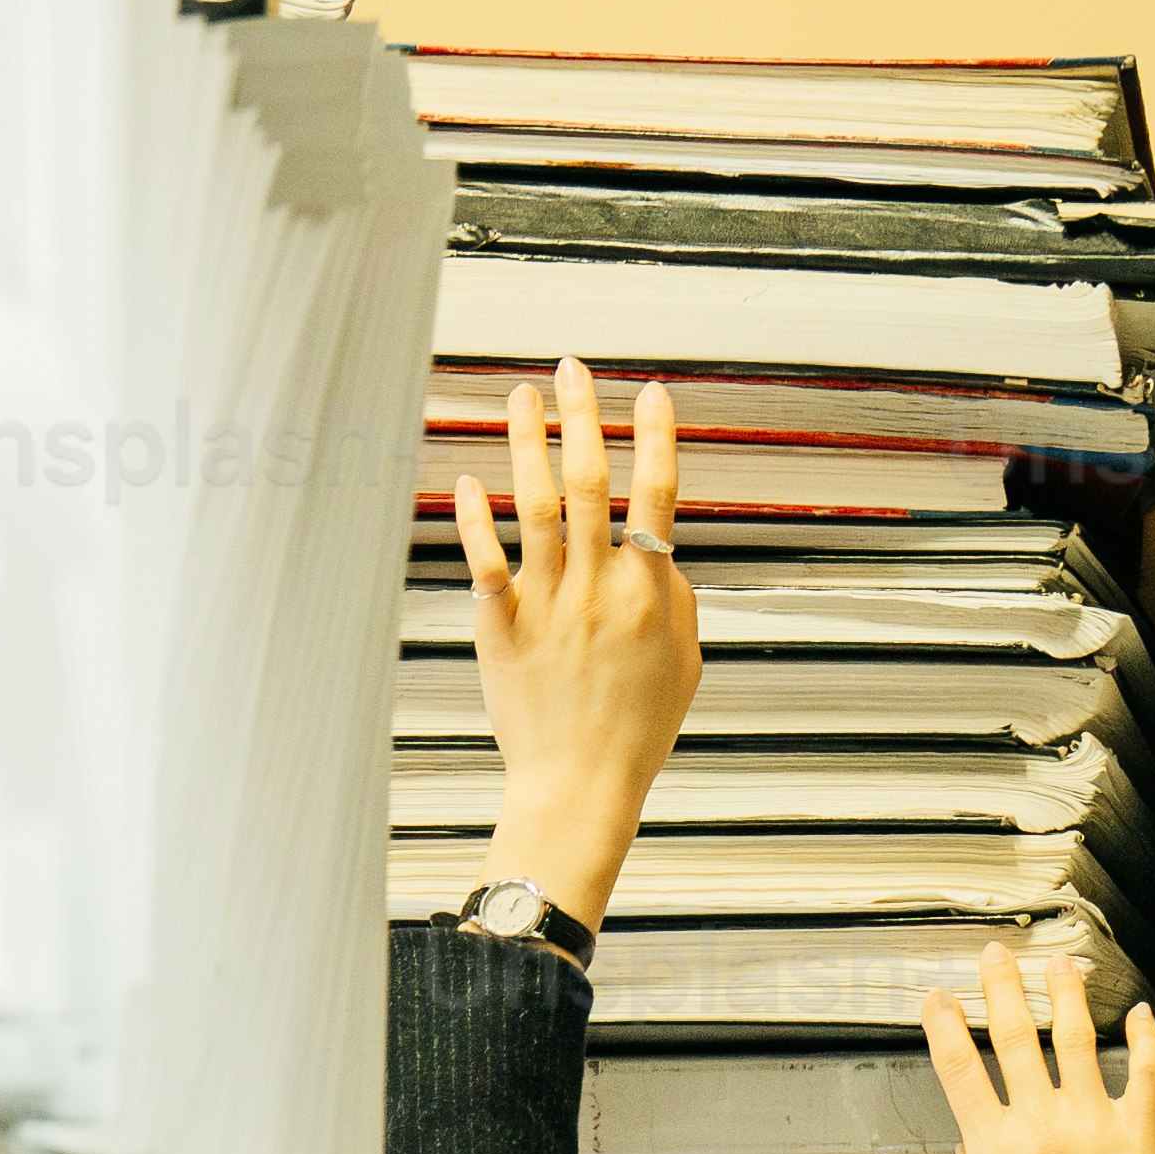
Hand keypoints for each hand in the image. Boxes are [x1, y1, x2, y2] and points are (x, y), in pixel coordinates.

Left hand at [457, 361, 696, 930]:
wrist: (581, 785)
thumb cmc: (637, 731)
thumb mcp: (685, 663)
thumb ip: (676, 600)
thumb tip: (661, 554)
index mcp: (649, 593)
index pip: (657, 497)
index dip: (656, 438)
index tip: (651, 392)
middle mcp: (597, 588)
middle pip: (591, 482)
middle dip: (582, 417)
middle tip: (572, 367)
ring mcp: (547, 604)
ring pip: (536, 506)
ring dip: (528, 444)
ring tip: (521, 397)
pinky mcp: (503, 627)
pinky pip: (485, 561)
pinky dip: (475, 518)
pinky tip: (468, 478)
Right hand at [922, 947, 1154, 1153]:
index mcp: (995, 1149)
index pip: (960, 1069)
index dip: (945, 1026)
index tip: (939, 1000)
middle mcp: (1040, 1125)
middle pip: (1015, 1034)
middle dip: (1001, 987)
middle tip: (995, 958)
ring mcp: (1091, 1123)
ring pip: (1075, 1037)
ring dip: (1065, 993)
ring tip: (1061, 968)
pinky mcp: (1138, 1133)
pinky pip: (1144, 1071)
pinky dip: (1143, 1037)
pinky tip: (1138, 1013)